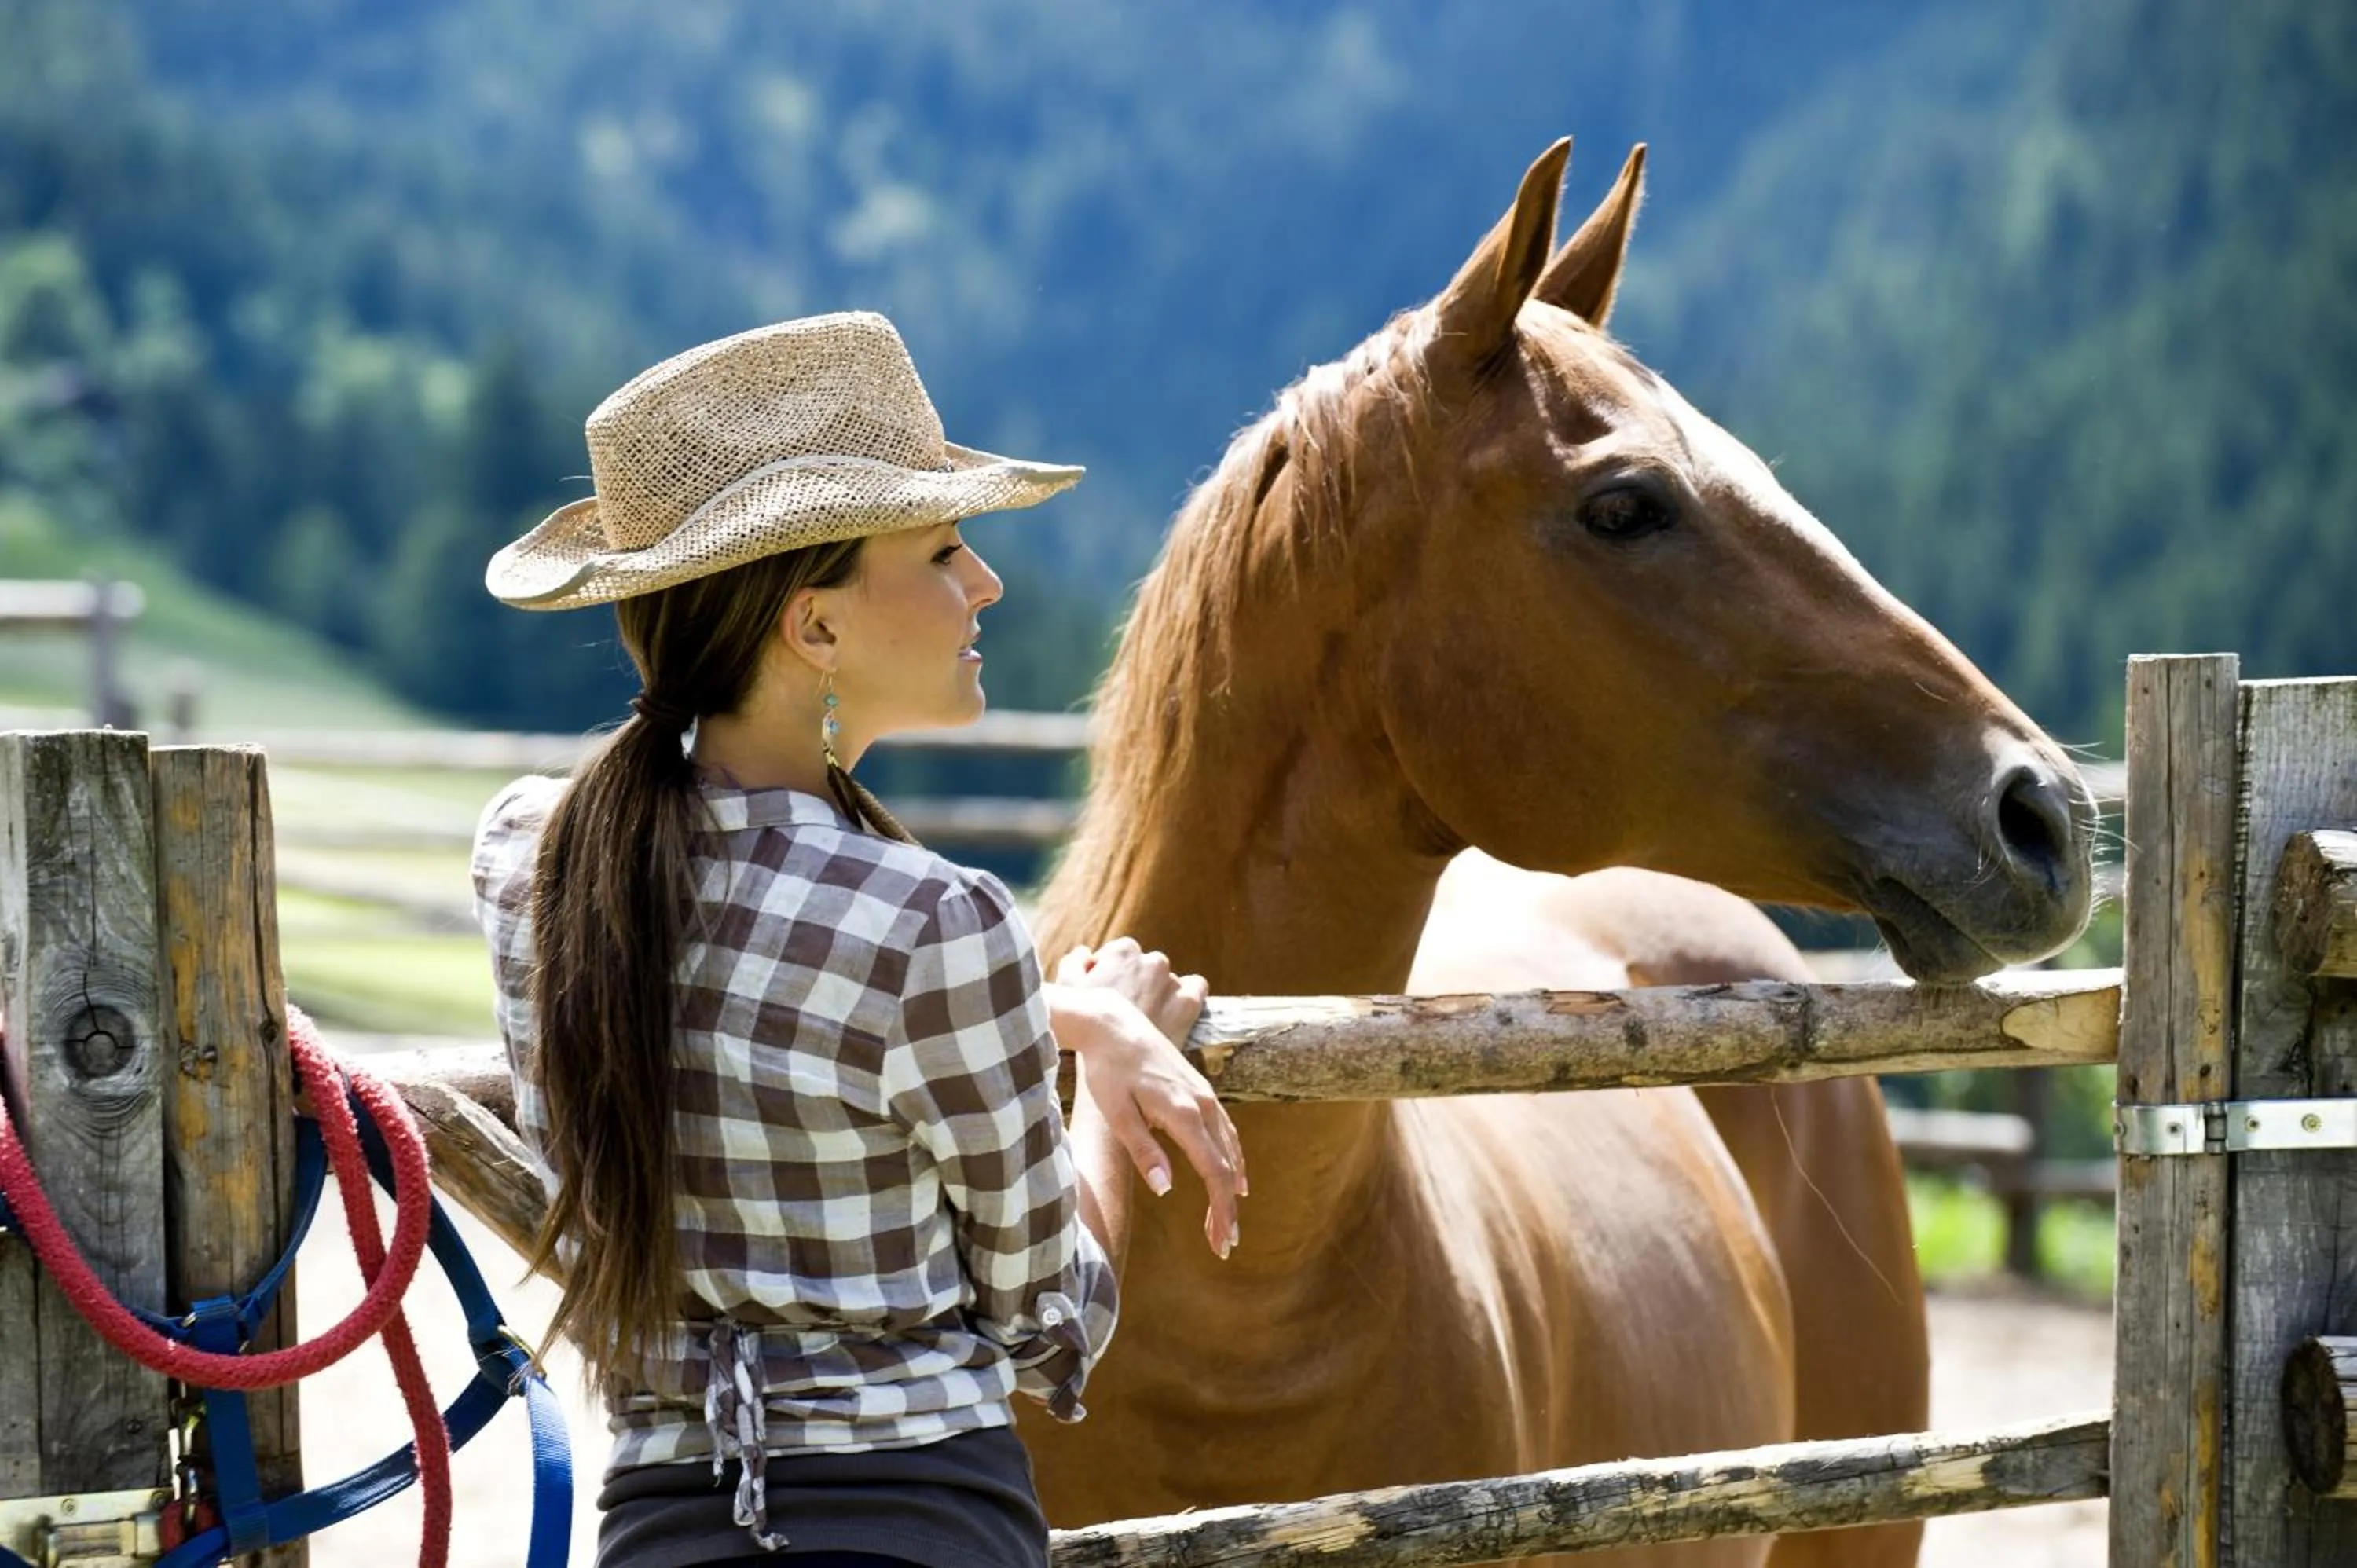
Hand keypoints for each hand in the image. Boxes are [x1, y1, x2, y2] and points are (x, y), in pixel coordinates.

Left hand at [1051, 943, 1245, 1257]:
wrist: (1112, 1023)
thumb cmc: (1107, 1070)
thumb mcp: (1117, 1113)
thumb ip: (1142, 1151)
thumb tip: (1166, 1190)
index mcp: (1183, 1114)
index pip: (1213, 1171)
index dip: (1221, 1210)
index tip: (1221, 1242)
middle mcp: (1201, 1104)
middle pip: (1226, 1165)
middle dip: (1227, 1208)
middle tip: (1224, 1244)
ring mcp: (1204, 1094)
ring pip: (1231, 1147)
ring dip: (1232, 1184)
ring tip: (1228, 1217)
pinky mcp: (1199, 1088)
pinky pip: (1226, 1129)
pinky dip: (1232, 1156)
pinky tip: (1231, 1173)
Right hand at [1056, 936, 1204, 1049]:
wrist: (1111, 1065)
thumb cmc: (1083, 1025)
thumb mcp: (1066, 988)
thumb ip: (1074, 962)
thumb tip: (1085, 953)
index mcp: (1123, 951)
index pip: (1120, 955)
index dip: (1111, 975)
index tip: (1106, 995)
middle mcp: (1152, 961)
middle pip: (1145, 970)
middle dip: (1136, 985)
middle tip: (1124, 1012)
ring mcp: (1172, 982)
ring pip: (1168, 982)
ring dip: (1159, 995)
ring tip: (1145, 1020)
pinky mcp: (1189, 1004)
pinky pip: (1196, 988)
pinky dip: (1186, 997)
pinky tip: (1171, 1013)